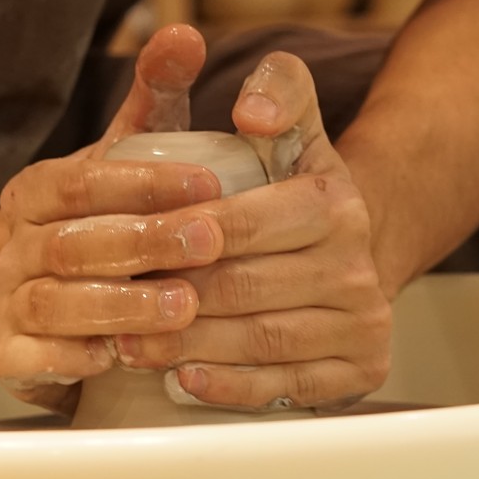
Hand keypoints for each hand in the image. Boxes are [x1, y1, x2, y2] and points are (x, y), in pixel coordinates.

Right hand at [0, 25, 220, 404]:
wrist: (49, 295)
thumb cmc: (107, 217)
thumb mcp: (131, 153)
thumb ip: (156, 96)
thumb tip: (183, 33)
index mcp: (37, 189)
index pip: (81, 179)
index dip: (143, 182)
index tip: (208, 183)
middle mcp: (16, 244)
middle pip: (70, 243)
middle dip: (142, 243)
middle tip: (208, 244)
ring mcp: (9, 304)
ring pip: (52, 304)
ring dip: (119, 306)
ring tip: (182, 307)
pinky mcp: (13, 360)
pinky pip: (33, 361)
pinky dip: (75, 359)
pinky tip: (122, 357)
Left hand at [116, 51, 392, 410]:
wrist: (349, 249)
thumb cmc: (293, 192)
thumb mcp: (292, 130)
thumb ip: (277, 90)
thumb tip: (252, 105)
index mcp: (335, 203)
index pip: (252, 221)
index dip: (190, 233)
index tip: (141, 239)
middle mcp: (357, 265)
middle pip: (250, 287)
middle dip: (176, 295)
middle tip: (115, 300)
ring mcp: (363, 322)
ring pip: (264, 342)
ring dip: (189, 346)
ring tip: (130, 342)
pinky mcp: (361, 370)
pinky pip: (288, 388)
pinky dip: (230, 387)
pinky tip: (183, 378)